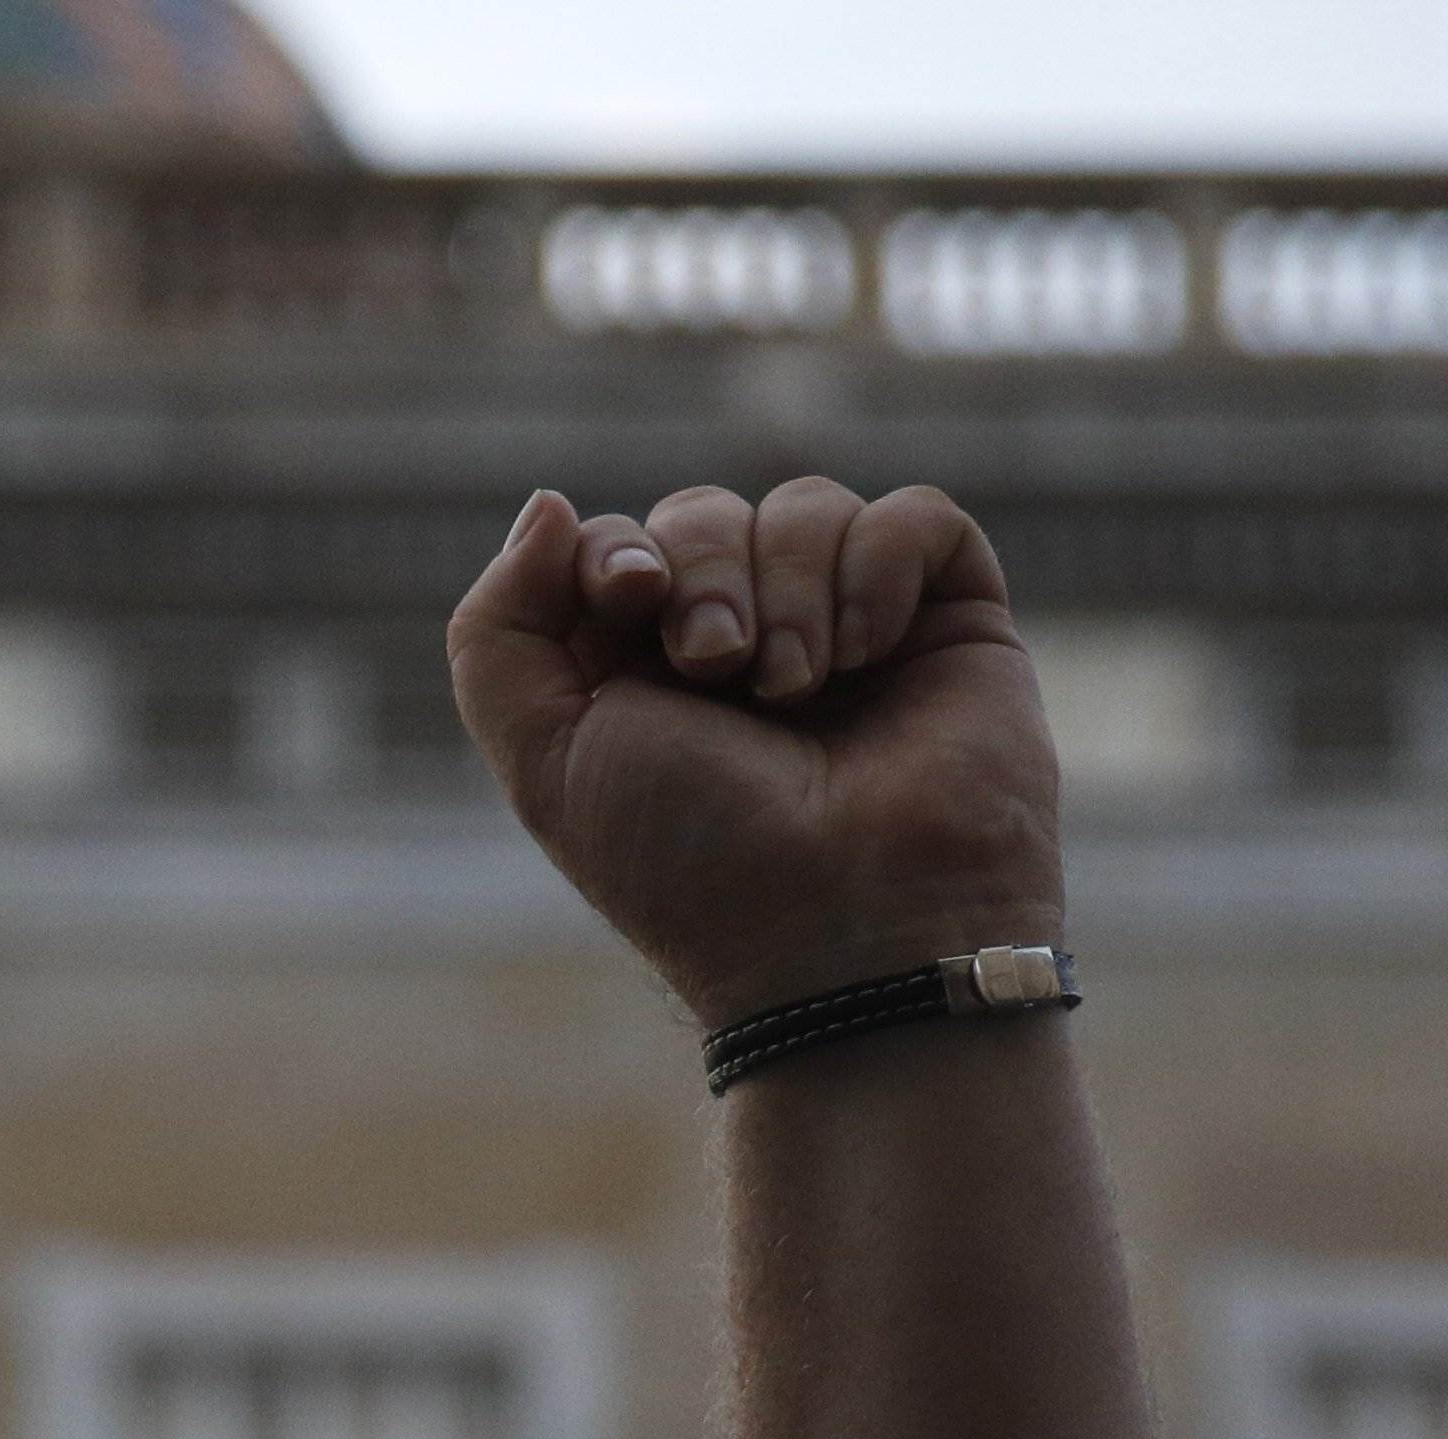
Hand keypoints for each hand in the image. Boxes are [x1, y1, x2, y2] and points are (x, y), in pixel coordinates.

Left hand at [444, 478, 1065, 1038]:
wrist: (844, 926)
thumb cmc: (694, 859)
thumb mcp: (545, 756)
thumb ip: (497, 631)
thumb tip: (550, 504)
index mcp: (645, 678)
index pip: (621, 545)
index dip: (618, 552)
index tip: (630, 597)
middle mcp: (748, 646)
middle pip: (704, 513)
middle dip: (702, 571)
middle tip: (716, 667)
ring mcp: (851, 632)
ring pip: (805, 506)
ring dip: (787, 587)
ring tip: (794, 691)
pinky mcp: (950, 624)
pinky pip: (913, 517)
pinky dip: (877, 567)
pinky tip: (867, 654)